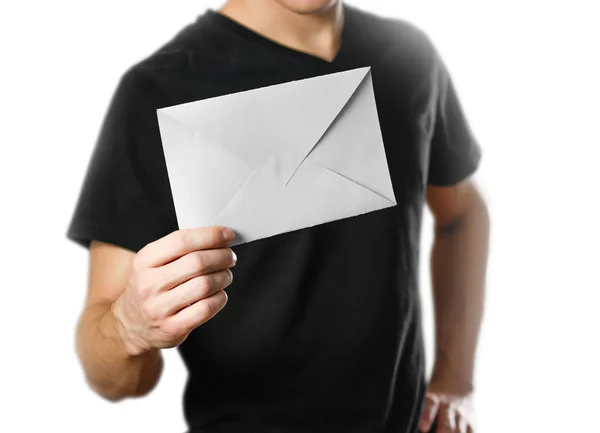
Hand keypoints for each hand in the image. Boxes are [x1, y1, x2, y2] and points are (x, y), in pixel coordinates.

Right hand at [111, 225, 236, 356]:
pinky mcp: (173, 328)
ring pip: (205, 285)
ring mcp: (159, 308)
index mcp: (144, 260)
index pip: (181, 240)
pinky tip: (219, 293)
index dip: (210, 235)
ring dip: (224, 276)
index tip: (227, 235)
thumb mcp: (152, 263)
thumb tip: (219, 237)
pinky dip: (220, 297)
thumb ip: (180, 248)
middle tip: (230, 257)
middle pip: (197, 262)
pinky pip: (206, 308)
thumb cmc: (151, 287)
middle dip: (222, 256)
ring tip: (226, 274)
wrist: (131, 325)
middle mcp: (149, 284)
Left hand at [419, 379, 476, 432]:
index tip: (423, 428)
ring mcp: (462, 415)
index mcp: (435, 397)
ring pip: (460, 431)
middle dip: (444, 431)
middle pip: (448, 423)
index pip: (430, 405)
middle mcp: (449, 407)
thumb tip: (409, 422)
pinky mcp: (471, 421)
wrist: (456, 379)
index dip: (427, 417)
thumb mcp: (426, 392)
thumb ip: (420, 406)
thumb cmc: (434, 391)